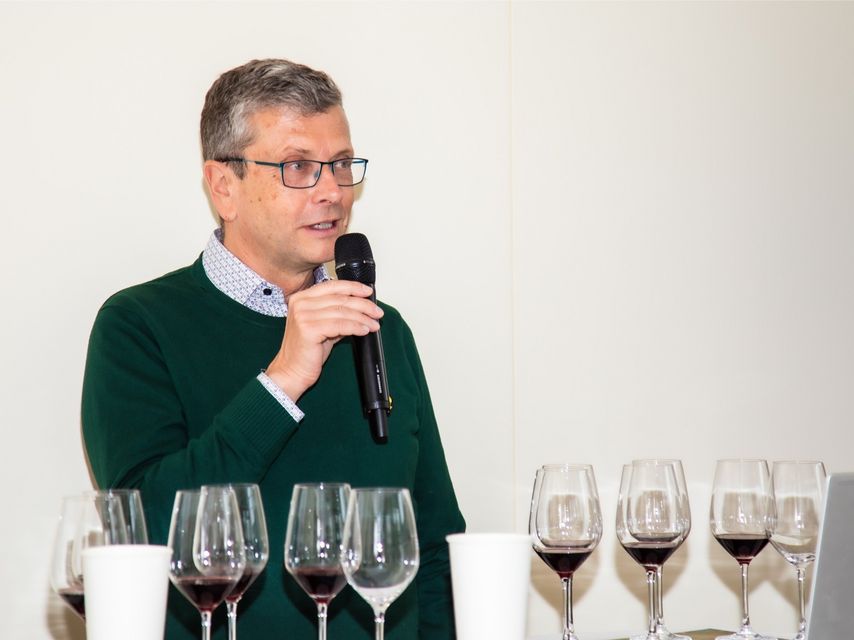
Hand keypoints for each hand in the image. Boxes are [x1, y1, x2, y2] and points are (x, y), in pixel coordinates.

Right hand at [264, 280, 382, 401]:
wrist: (292, 371)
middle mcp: (300, 303)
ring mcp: (303, 315)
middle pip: (340, 299)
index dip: (353, 287)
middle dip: (363, 305)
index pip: (332, 286)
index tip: (368, 292)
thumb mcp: (322, 326)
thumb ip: (337, 315)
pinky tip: (364, 330)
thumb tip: (360, 308)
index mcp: (301, 298)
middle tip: (377, 312)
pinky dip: (355, 327)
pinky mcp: (309, 329)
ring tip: (374, 324)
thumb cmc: (306, 351)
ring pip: (342, 312)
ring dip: (363, 318)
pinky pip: (340, 325)